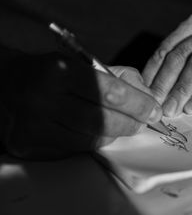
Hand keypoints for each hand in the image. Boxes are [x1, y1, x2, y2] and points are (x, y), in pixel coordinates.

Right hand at [1, 52, 161, 159]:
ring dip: (113, 134)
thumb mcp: (84, 64)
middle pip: (104, 121)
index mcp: (60, 71)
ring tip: (119, 125)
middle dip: (131, 123)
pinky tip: (95, 131)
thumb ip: (120, 78)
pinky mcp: (30, 145)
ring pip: (91, 139)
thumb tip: (149, 98)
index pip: (112, 93)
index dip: (139, 104)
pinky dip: (93, 142)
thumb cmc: (53, 73)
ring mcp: (34, 126)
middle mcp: (44, 99)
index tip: (154, 110)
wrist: (6, 85)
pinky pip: (75, 150)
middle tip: (142, 122)